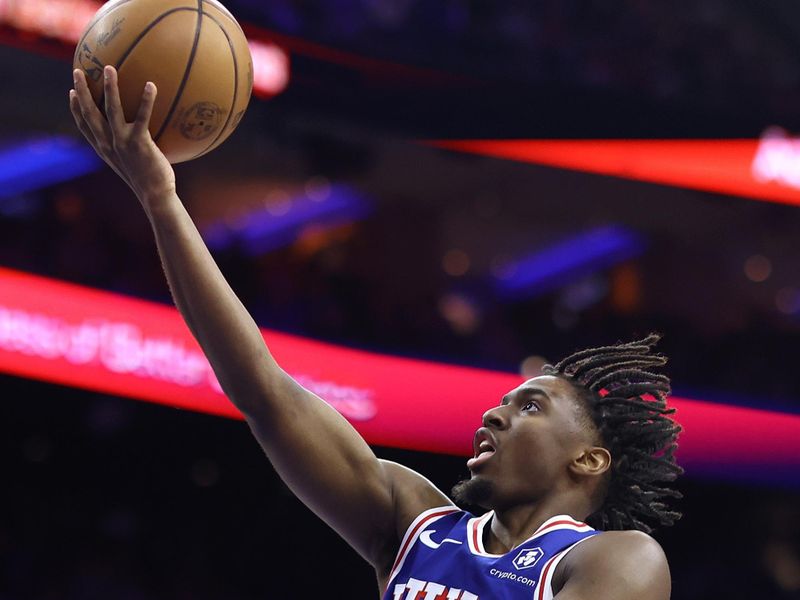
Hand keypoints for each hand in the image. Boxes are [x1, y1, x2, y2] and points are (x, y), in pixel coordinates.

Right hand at [69, 65, 175, 207]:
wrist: (155, 196)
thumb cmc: (149, 181)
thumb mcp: (135, 165)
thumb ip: (132, 149)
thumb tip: (143, 137)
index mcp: (104, 150)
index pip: (84, 126)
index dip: (75, 109)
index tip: (71, 92)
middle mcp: (108, 144)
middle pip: (89, 113)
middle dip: (82, 91)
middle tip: (78, 71)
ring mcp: (122, 142)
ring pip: (111, 109)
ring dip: (109, 87)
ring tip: (109, 69)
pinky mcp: (139, 143)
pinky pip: (143, 116)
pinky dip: (147, 100)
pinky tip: (151, 85)